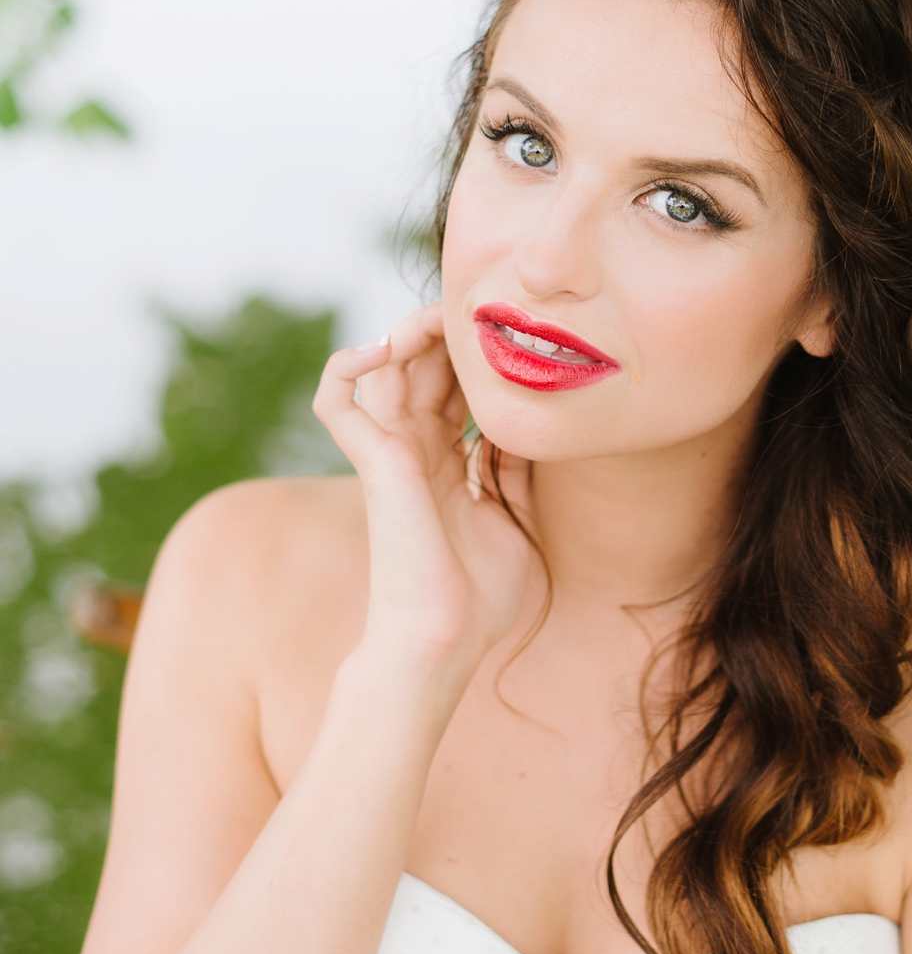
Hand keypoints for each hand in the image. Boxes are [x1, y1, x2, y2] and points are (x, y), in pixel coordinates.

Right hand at [313, 305, 533, 665]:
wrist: (445, 641)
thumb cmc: (477, 599)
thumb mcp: (514, 519)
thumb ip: (513, 471)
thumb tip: (534, 430)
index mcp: (445, 463)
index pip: (454, 387)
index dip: (476, 356)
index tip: (514, 336)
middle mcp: (413, 451)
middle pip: (423, 365)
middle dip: (452, 333)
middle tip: (489, 312)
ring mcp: (390, 454)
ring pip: (384, 366)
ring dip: (410, 331)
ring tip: (446, 316)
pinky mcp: (374, 463)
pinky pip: (336, 399)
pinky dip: (345, 365)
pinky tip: (381, 348)